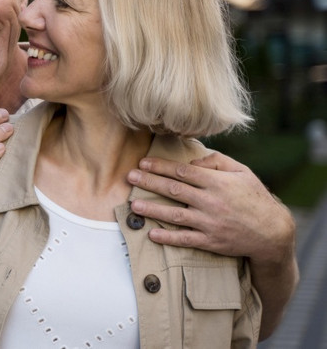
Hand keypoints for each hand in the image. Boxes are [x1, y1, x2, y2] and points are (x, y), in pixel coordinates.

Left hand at [127, 151, 295, 265]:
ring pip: (175, 215)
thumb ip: (217, 161)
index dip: (160, 166)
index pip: (182, 171)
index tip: (143, 162)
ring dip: (152, 209)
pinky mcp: (211, 241)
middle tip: (129, 176)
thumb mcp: (242, 172)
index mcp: (217, 182)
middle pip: (173, 190)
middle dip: (149, 182)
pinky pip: (185, 239)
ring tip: (133, 205)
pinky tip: (151, 234)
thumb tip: (193, 160)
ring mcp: (210, 223)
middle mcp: (211, 201)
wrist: (272, 232)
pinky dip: (168, 237)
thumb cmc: (254, 198)